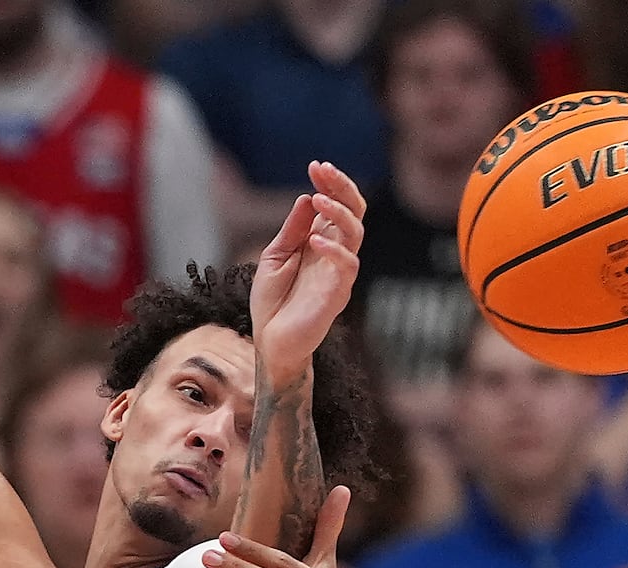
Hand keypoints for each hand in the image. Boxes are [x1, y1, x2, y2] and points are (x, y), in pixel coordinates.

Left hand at [250, 161, 366, 388]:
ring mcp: (338, 273)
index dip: (330, 184)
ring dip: (339, 212)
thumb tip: (307, 197)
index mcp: (320, 242)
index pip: (336, 205)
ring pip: (356, 233)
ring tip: (318, 198)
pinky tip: (315, 240)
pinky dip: (334, 249)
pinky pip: (348, 266)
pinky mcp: (338, 293)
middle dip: (342, 187)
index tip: (315, 166)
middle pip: (354, 212)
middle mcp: (334, 253)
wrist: (271, 342)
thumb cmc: (272, 302)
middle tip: (323, 170)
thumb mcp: (275, 257)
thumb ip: (292, 230)